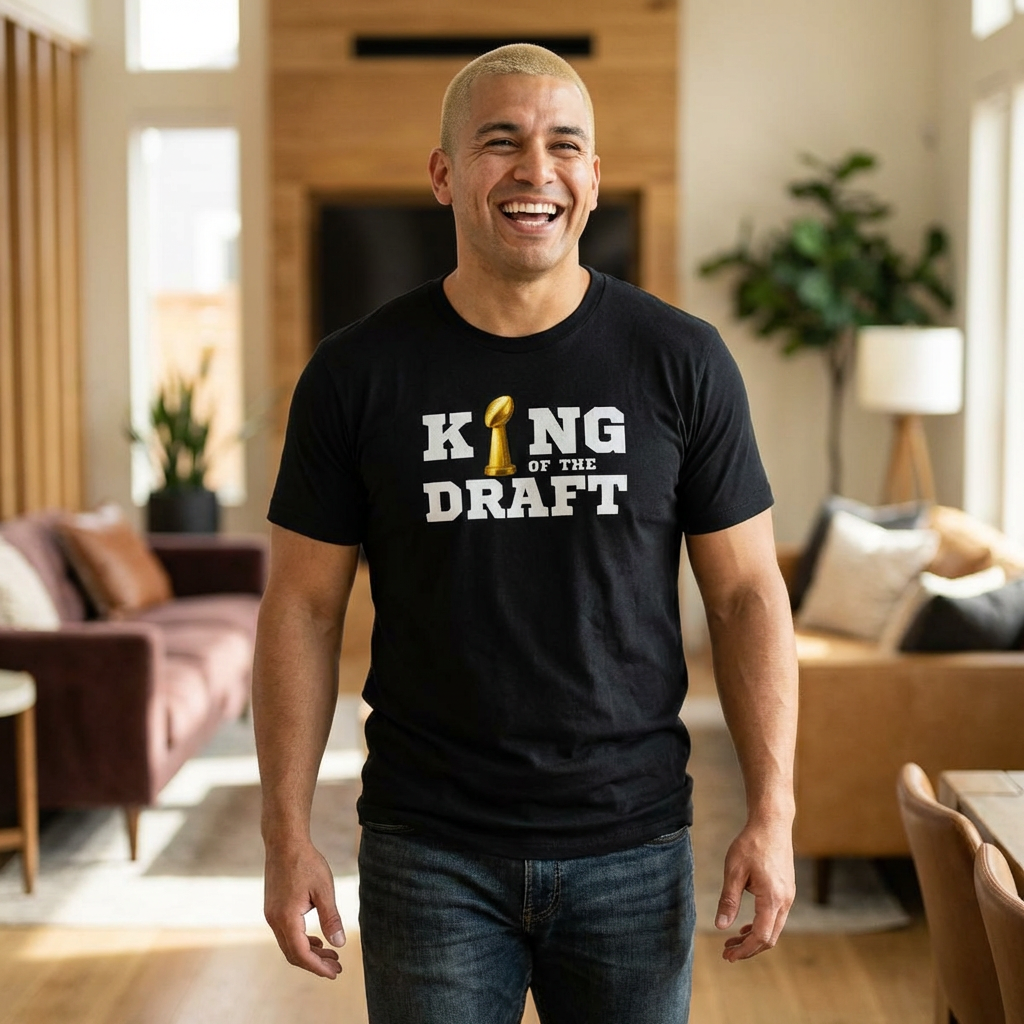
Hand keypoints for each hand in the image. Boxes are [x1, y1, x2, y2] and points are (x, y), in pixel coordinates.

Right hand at [264, 839, 345, 978]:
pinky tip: (316, 939)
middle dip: (315, 963)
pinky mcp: (273, 909)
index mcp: (286, 918)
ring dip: (309, 952)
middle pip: (293, 954)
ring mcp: (271, 915)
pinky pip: (286, 933)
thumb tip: (339, 944)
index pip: (301, 954)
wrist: (285, 842)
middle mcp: (274, 920)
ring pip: (289, 945)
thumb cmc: (306, 863)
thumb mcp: (324, 890)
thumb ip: (331, 918)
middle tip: (337, 967)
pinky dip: (301, 941)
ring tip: (331, 955)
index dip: (318, 966)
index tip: (334, 973)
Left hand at [715, 819, 794, 961]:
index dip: (744, 950)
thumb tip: (721, 926)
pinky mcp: (786, 891)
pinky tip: (746, 925)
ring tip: (733, 941)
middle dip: (749, 949)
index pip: (761, 936)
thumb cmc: (751, 844)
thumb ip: (729, 900)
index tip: (728, 955)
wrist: (772, 824)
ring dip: (754, 939)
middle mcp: (785, 901)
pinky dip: (761, 926)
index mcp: (772, 898)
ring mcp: (788, 897)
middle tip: (727, 953)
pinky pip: (776, 917)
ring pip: (774, 929)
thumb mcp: (734, 870)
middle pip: (769, 938)